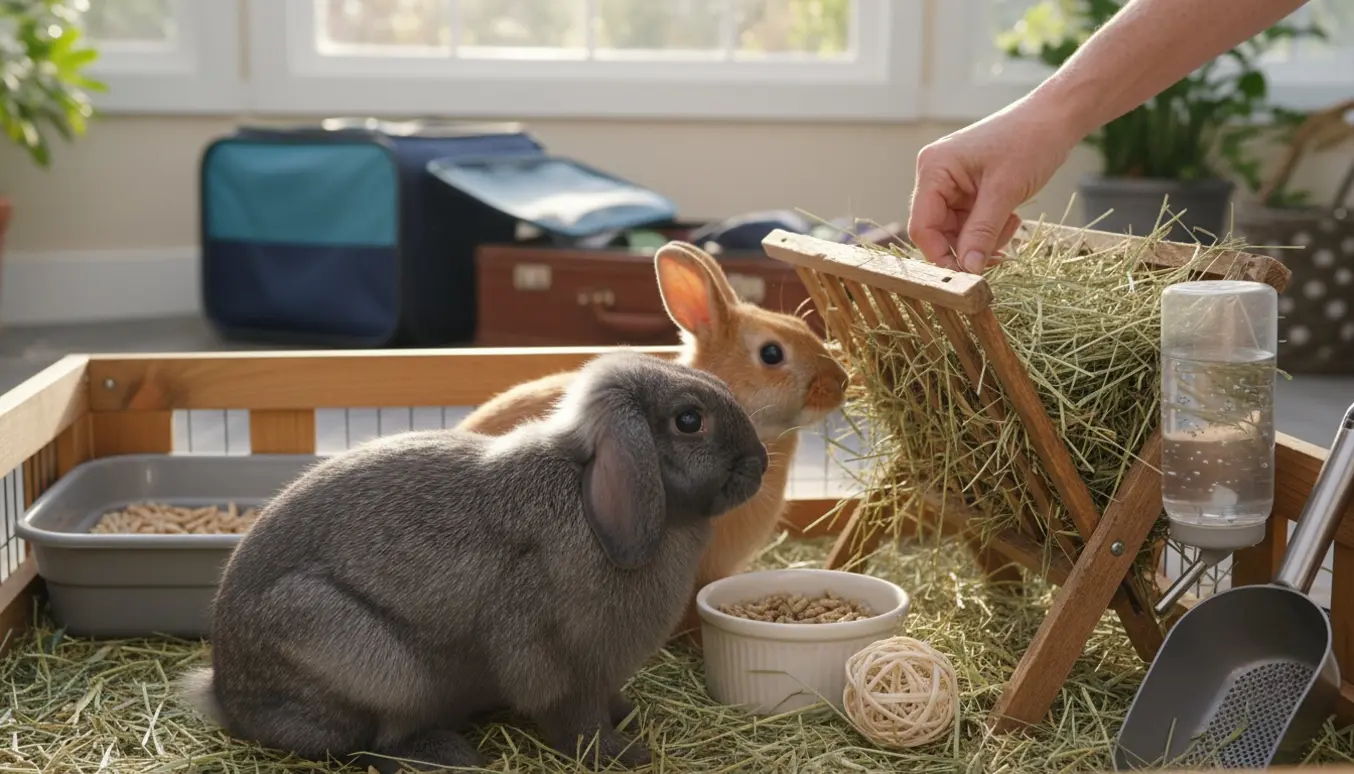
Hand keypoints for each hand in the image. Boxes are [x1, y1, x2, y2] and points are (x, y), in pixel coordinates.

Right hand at [907, 102, 1080, 272]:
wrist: (1055, 118)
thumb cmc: (1029, 142)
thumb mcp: (1004, 191)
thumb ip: (982, 231)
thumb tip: (968, 268)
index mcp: (934, 169)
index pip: (922, 225)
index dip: (940, 254)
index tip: (967, 274)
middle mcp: (936, 176)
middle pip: (938, 232)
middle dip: (968, 246)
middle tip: (999, 253)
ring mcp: (951, 183)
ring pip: (957, 231)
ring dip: (984, 238)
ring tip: (1011, 224)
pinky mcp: (968, 189)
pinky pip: (971, 223)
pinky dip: (990, 229)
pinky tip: (1011, 216)